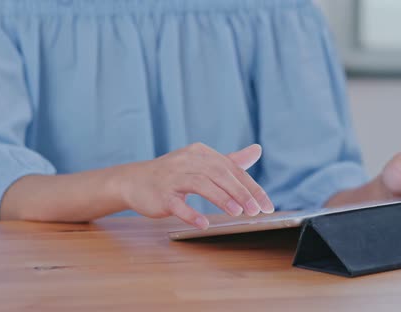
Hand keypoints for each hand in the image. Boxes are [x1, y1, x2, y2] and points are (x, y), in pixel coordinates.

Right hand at [113, 143, 273, 229]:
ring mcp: (173, 177)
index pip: (232, 169)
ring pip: (201, 185)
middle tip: (256, 211)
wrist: (133, 181)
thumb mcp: (202, 164)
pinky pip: (177, 204)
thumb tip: (257, 150)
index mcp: (202, 153)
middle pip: (220, 174)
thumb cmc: (173, 175)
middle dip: (241, 193)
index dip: (252, 188)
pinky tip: (203, 223)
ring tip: (237, 213)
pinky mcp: (161, 194)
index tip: (266, 206)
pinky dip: (191, 213)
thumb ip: (230, 160)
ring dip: (221, 199)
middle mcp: (188, 161)